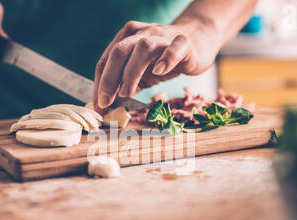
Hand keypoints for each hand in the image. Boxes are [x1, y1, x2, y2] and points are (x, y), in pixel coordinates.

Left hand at [93, 20, 219, 109]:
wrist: (198, 40)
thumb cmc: (164, 59)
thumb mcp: (141, 72)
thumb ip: (125, 84)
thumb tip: (108, 107)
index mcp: (126, 38)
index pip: (106, 60)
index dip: (99, 84)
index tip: (98, 106)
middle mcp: (141, 34)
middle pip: (119, 52)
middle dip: (108, 79)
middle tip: (105, 102)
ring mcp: (162, 36)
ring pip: (142, 49)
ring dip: (131, 73)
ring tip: (127, 93)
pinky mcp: (183, 42)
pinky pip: (173, 49)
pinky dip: (165, 59)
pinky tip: (159, 71)